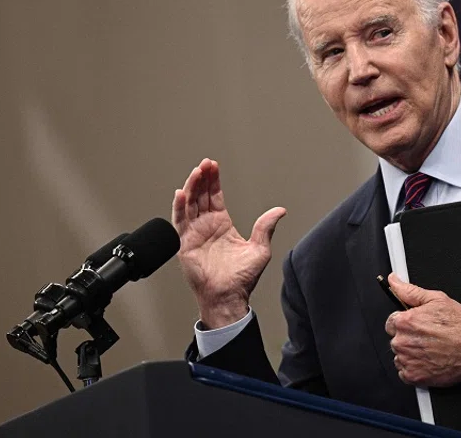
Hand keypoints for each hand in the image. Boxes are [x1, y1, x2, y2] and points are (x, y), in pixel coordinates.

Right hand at [172, 158, 285, 328]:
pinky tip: (181, 193)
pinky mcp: (186, 244)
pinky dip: (179, 207)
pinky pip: (180, 222)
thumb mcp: (260, 249)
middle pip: (201, 196)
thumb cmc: (242, 279)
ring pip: (190, 205)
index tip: (213, 166)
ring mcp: (195, 234)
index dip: (214, 181)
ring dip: (191, 188)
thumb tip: (280, 211)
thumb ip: (266, 227)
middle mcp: (206, 227)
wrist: (228, 298)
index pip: (215, 196)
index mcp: (222, 225)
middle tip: (205, 163)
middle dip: (202, 179)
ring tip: (196, 173)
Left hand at [384, 273, 460, 387]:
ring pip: (399, 356)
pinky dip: (414, 368)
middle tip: (427, 337)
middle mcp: (402, 341)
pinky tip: (428, 361)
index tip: (417, 326)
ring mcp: (407, 360)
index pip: (391, 322)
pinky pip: (404, 372)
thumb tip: (394, 281)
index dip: (405, 323)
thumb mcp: (437, 299)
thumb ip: (410, 290)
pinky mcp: (413, 376)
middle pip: (395, 339)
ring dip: (410, 354)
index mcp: (405, 321)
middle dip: (408, 338)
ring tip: (430, 349)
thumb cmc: (460, 326)